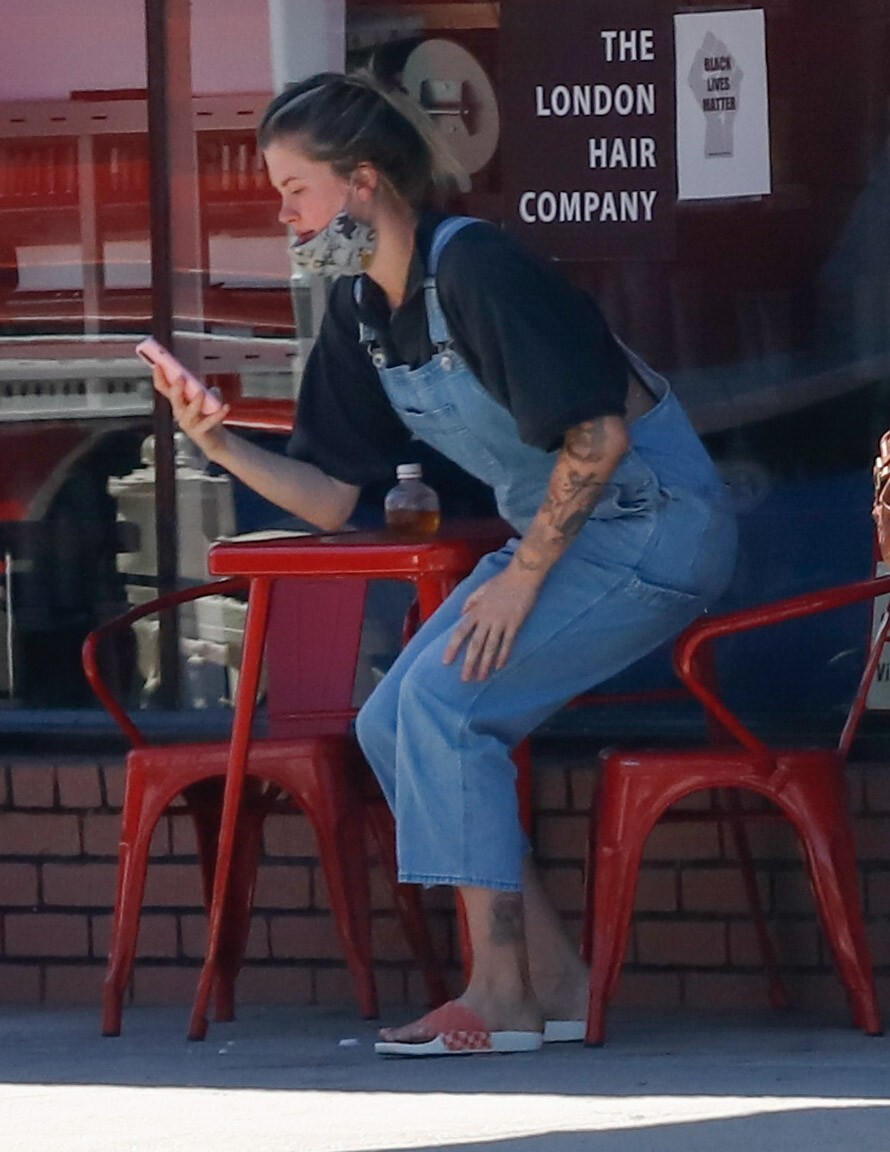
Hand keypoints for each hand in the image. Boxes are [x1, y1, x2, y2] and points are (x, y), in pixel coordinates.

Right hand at [152, 365, 228, 459]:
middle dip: (176, 388)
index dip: (159, 377)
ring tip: (201, 392)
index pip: (164, 388)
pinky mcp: (199, 432)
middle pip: (174, 399)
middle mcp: (179, 412)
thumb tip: (211, 386)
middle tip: (181, 378)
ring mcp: (188, 423)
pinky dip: (217, 414)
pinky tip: (225, 406)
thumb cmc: (206, 416)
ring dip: (195, 401)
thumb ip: (204, 390)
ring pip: (188, 412)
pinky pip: (208, 422)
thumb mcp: (204, 399)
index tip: (158, 365)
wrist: (214, 439)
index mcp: (178, 401)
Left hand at [442, 563, 541, 681]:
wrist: (522, 575)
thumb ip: (470, 602)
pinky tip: (499, 667)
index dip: (453, 647)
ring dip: (485, 664)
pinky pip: (508, 643)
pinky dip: (503, 655)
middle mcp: (486, 619)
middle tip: (465, 679)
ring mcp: (501, 622)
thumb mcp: (481, 588)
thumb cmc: (502, 580)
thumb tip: (461, 614)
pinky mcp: (515, 624)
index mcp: (476, 610)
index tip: (447, 661)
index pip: (461, 632)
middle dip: (469, 663)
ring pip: (491, 647)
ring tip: (481, 677)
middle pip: (475, 645)